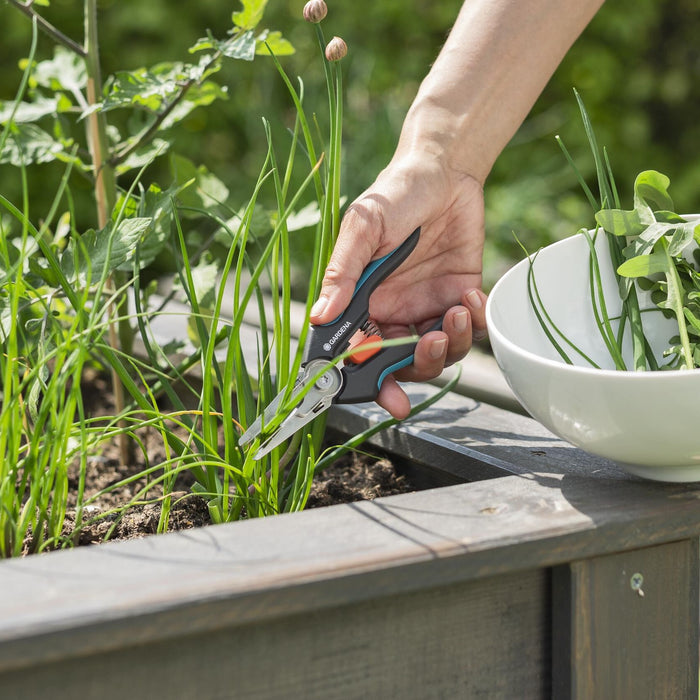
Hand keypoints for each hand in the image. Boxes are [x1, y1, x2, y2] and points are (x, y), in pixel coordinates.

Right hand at [310, 151, 487, 418]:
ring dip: (451, 344)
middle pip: (406, 364)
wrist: (444, 170)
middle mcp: (395, 312)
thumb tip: (320, 317)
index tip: (393, 400)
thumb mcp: (364, 228)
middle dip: (421, 365)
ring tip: (457, 310)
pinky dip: (476, 323)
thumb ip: (343, 273)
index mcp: (364, 304)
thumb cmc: (395, 194)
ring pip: (441, 353)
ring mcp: (429, 306)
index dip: (375, 383)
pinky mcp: (460, 296)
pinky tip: (471, 297)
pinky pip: (471, 328)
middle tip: (432, 341)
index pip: (363, 355)